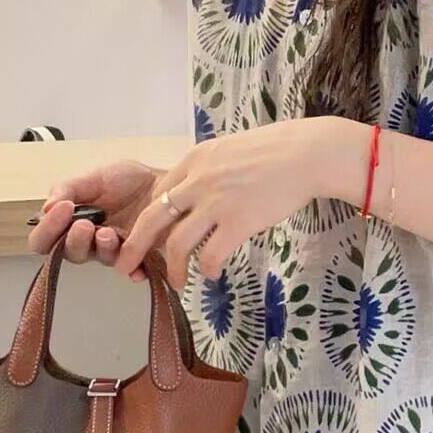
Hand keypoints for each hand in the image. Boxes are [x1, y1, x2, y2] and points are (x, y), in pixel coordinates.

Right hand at [27, 160, 162, 280]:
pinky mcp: (139, 256)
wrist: (165, 182)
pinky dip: (133, 269)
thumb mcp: (96, 178)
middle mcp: (89, 241)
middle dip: (73, 240)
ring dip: (100, 248)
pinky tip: (135, 266)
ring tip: (107, 232)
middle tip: (83, 224)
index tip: (61, 209)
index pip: (45, 239)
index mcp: (72, 223)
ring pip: (98, 259)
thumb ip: (69, 189)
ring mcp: (114, 250)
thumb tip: (47, 207)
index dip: (47, 230)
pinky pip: (133, 269)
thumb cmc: (130, 181)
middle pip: (68, 254)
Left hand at [113, 118, 365, 288]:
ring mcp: (217, 203)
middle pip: (151, 220)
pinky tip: (210, 274)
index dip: (148, 221)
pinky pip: (211, 255)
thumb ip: (208, 170)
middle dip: (134, 247)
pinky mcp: (238, 222)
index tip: (148, 238)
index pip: (157, 195)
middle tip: (126, 266)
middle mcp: (198, 181)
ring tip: (177, 282)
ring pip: (177, 244)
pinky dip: (206, 269)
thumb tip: (197, 191)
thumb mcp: (229, 151)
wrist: (305, 154)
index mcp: (194, 161)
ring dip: (173, 268)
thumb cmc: (274, 151)